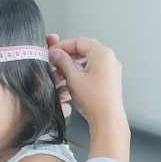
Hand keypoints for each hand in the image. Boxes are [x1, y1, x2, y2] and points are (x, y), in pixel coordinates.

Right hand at [48, 36, 129, 161]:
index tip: (51, 52)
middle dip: (65, 59)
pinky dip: (78, 76)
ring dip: (69, 69)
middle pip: (82, 51)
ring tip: (58, 79)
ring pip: (85, 63)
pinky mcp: (107, 81)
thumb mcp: (73, 78)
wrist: (107, 120)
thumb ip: (62, 62)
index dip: (62, 46)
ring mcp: (109, 70)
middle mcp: (109, 60)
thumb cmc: (95, 100)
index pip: (79, 41)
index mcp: (102, 54)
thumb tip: (55, 53)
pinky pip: (90, 73)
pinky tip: (67, 87)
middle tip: (53, 65)